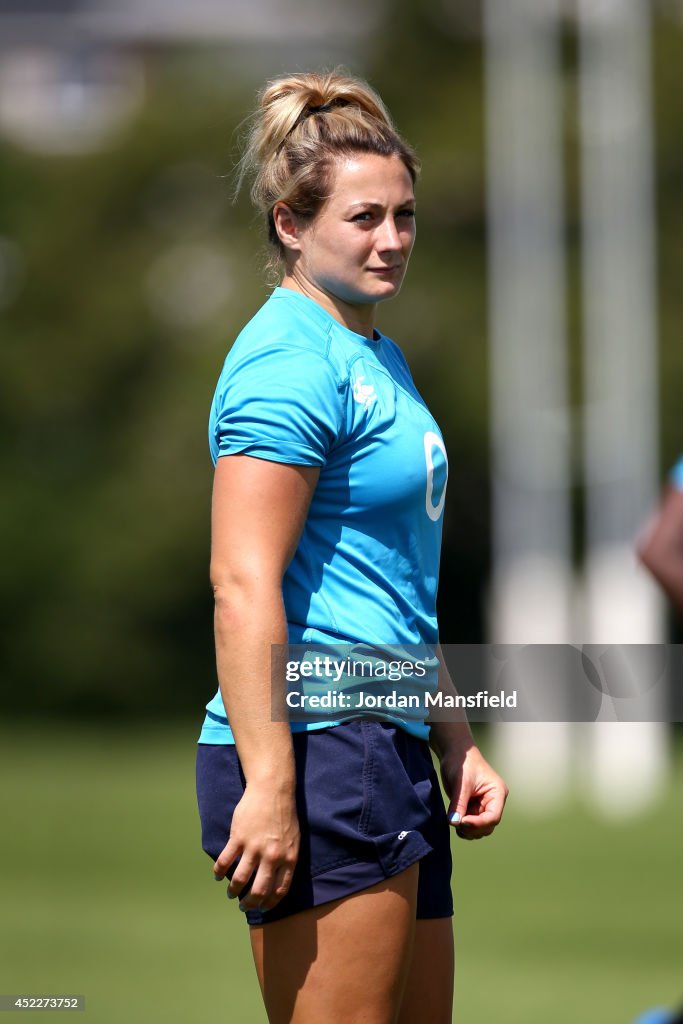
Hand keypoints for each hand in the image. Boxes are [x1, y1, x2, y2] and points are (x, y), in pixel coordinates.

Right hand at [213, 781, 299, 911]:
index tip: (262, 908)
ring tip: (230, 893)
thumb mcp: (294, 839)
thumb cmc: (284, 814)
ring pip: (240, 879)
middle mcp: (272, 856)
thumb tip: (277, 882)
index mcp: (288, 858)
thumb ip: (286, 860)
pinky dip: (219, 871)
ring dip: (233, 890)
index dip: (269, 903)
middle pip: (259, 890)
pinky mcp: (239, 837)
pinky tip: (217, 874)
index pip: (279, 891)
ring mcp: (254, 847)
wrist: (273, 790)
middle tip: (243, 905)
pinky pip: (225, 861)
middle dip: (249, 903)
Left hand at [440, 745, 507, 840]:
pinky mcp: (473, 808)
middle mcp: (493, 802)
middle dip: (472, 828)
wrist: (455, 753)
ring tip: (454, 820)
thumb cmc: (462, 763)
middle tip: (455, 822)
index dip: (478, 824)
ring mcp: (483, 806)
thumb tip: (454, 822)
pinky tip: (454, 820)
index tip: (462, 822)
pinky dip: (463, 827)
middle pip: (487, 826)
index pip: (493, 817)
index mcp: (498, 793)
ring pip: (480, 829)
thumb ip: (458, 803)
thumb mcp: (460, 782)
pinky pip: (471, 825)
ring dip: (467, 830)